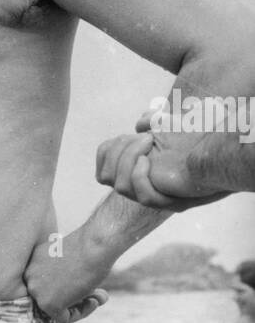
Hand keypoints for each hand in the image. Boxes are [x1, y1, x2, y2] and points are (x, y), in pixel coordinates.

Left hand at [22, 231, 110, 322]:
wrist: (95, 244)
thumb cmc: (89, 247)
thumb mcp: (70, 262)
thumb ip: (67, 279)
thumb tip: (74, 294)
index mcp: (32, 263)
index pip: (48, 286)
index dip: (70, 289)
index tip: (87, 286)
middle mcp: (29, 276)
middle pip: (51, 298)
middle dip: (75, 298)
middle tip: (96, 294)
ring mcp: (36, 290)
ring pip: (56, 309)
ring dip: (80, 306)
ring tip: (98, 296)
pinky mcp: (47, 303)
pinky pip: (64, 318)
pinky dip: (82, 313)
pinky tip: (94, 301)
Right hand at [95, 116, 228, 208]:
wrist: (220, 155)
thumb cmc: (198, 141)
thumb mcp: (171, 125)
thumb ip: (154, 121)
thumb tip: (141, 123)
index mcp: (134, 172)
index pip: (103, 167)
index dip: (109, 150)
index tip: (132, 134)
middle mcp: (139, 187)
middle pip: (105, 176)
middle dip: (119, 151)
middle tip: (145, 137)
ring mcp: (152, 196)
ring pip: (119, 186)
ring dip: (128, 160)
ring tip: (148, 143)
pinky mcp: (168, 202)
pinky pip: (143, 196)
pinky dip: (138, 177)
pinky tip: (147, 161)